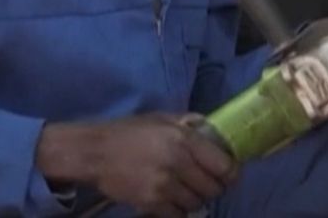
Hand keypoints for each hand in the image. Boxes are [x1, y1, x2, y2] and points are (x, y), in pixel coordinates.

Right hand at [37, 114, 235, 216]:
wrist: (95, 152)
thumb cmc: (130, 132)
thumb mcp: (163, 119)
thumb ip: (191, 124)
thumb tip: (215, 131)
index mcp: (185, 140)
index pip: (224, 166)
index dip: (231, 174)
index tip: (229, 175)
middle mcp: (178, 163)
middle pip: (213, 188)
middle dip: (214, 188)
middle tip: (208, 184)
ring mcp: (164, 185)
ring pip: (196, 203)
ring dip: (196, 200)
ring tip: (188, 192)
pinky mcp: (149, 202)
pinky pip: (177, 215)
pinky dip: (179, 211)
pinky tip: (174, 202)